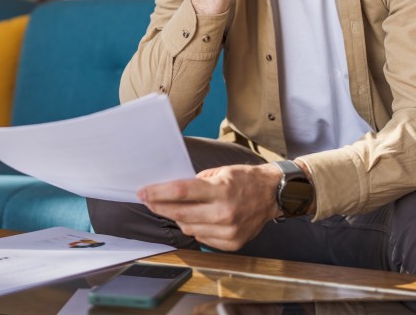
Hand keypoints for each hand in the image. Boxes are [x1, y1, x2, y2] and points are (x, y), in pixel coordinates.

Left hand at [138, 163, 280, 251]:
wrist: (273, 195)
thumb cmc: (246, 180)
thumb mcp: (222, 172)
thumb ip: (198, 182)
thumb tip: (173, 191)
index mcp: (221, 190)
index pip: (181, 192)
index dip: (158, 192)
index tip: (142, 192)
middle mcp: (224, 213)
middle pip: (180, 213)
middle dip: (159, 206)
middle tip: (148, 200)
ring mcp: (228, 231)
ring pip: (189, 228)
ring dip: (178, 218)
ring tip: (174, 208)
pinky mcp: (231, 243)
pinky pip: (202, 238)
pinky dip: (196, 228)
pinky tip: (197, 219)